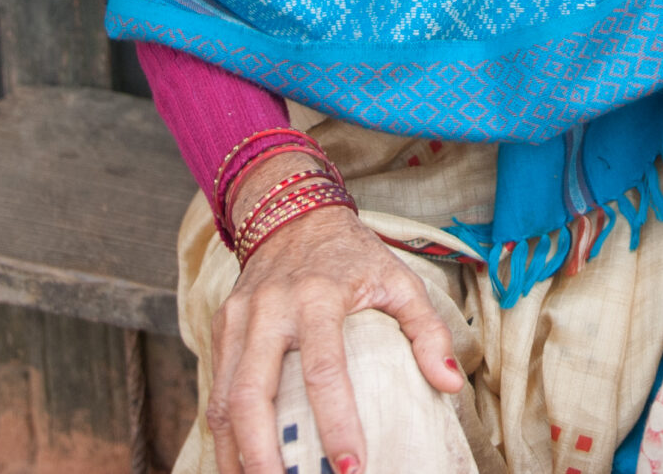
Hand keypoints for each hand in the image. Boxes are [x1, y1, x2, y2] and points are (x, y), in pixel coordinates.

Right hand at [206, 156, 460, 473]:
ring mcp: (238, 319)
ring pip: (223, 399)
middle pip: (253, 394)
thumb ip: (427, 330)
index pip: (323, 368)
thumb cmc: (353, 256)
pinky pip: (215, 390)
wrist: (294, 215)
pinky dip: (223, 434)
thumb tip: (448, 384)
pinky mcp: (221, 327)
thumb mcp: (399, 280)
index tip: (351, 468)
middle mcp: (270, 309)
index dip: (336, 422)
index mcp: (318, 296)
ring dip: (237, 453)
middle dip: (265, 453)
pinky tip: (239, 464)